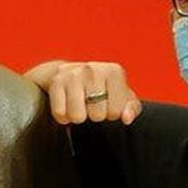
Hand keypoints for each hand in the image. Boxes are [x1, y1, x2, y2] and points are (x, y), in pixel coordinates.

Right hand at [25, 61, 142, 125]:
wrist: (70, 72)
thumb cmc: (102, 88)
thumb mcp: (121, 96)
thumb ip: (132, 108)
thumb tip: (126, 118)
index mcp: (114, 71)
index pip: (116, 112)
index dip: (112, 113)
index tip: (107, 102)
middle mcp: (93, 69)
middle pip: (97, 116)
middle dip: (95, 115)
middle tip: (91, 102)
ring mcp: (73, 74)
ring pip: (77, 117)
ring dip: (79, 117)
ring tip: (80, 104)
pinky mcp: (56, 82)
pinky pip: (61, 115)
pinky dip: (63, 117)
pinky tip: (67, 105)